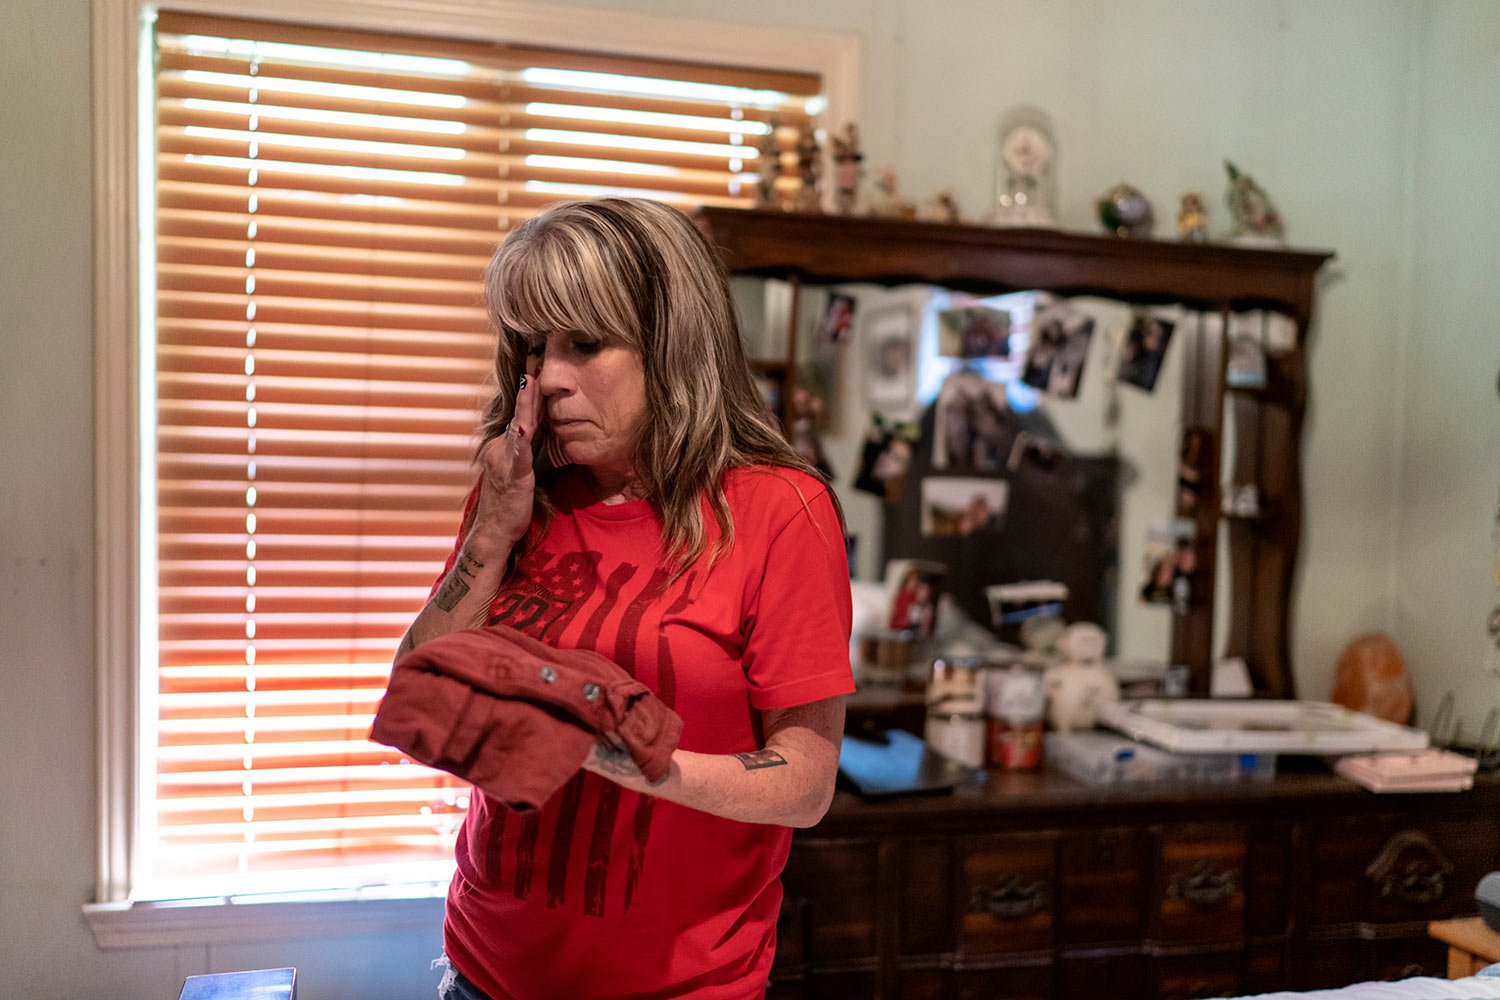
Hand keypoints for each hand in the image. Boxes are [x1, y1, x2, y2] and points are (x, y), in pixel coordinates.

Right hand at [469, 369, 542, 554]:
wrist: (495, 532)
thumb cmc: (511, 504)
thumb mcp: (521, 471)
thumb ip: (528, 451)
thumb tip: (540, 434)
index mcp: (506, 445)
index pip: (521, 413)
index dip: (531, 392)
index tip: (538, 365)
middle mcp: (501, 447)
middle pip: (518, 413)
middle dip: (528, 387)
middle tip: (536, 358)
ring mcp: (504, 460)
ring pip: (518, 427)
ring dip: (525, 404)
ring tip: (531, 380)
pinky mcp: (512, 476)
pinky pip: (518, 454)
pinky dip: (521, 438)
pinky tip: (525, 426)